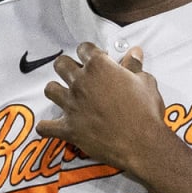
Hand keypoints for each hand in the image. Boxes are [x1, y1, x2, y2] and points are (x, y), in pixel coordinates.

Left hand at [37, 41, 170, 174]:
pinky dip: (47, 127)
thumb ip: (134, 67)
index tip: (96, 59)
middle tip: (78, 75)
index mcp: (99, 67)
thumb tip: (134, 53)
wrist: (143, 143)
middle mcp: (81, 83)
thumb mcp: (146, 83)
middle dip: (68, 66)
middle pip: (61, 64)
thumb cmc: (146, 112)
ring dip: (57, 91)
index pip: (84, 48)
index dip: (90, 52)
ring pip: (50, 90)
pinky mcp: (68, 128)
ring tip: (66, 96)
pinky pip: (45, 127)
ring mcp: (72, 105)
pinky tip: (53, 126)